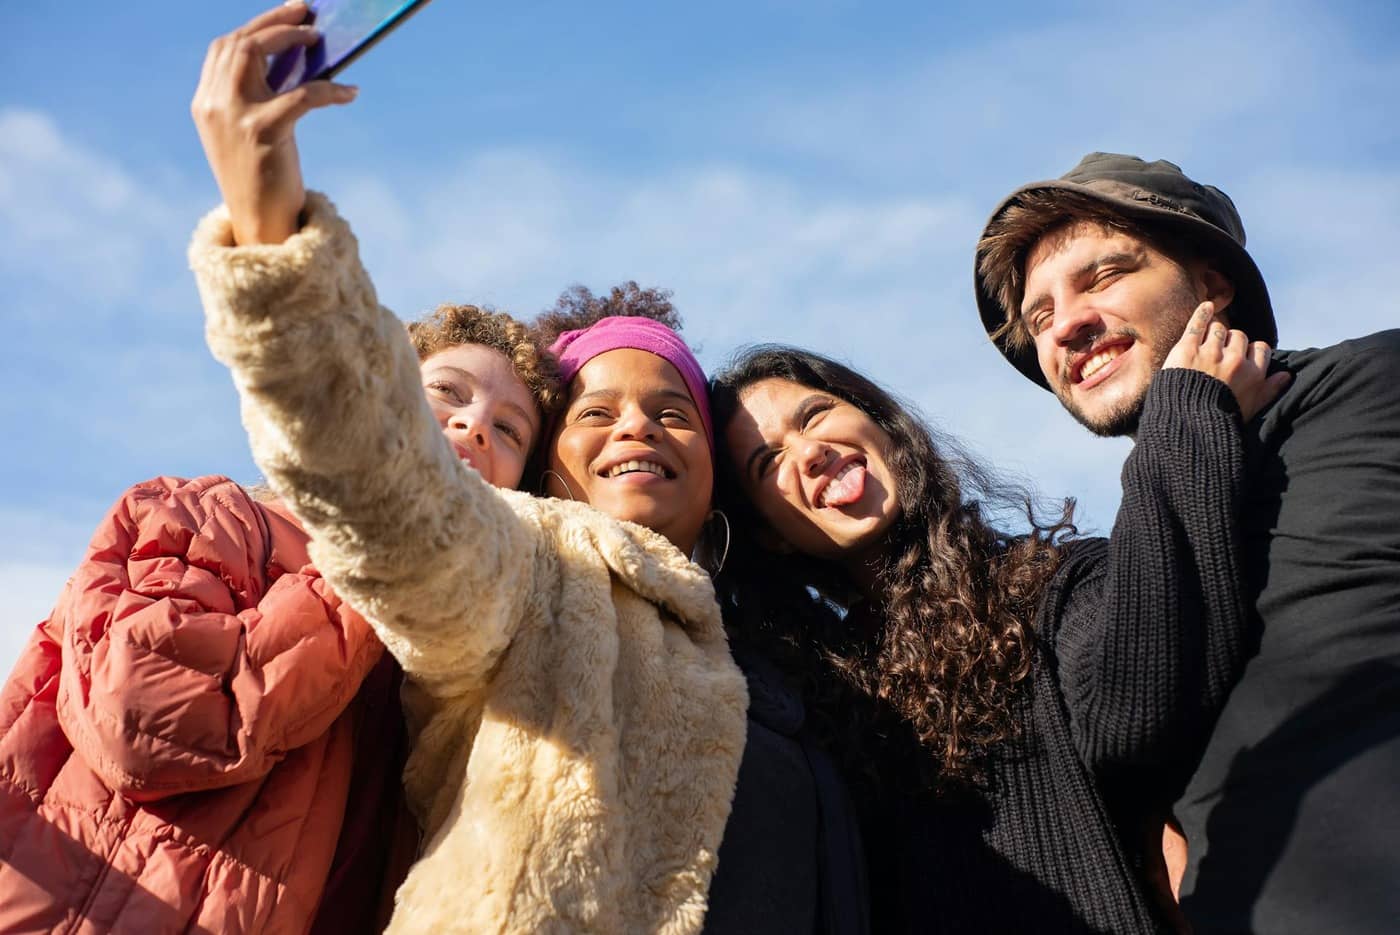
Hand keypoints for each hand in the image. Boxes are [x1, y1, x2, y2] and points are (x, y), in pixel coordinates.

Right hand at [191, 2, 356, 244]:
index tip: (282, 16)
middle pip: (238, 42)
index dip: (253, 26)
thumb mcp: (248, 135)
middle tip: (304, 12)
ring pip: (257, 52)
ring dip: (290, 37)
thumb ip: (255, 101)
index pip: (223, 49)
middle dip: (272, 20)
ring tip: (317, 38)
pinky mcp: (263, 132)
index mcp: (205, 104)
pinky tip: (350, 94)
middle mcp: (213, 104)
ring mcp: (234, 116)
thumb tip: (294, 66)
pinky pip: (302, 94)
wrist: (260, 225)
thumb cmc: (263, 181)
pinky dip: (329, 90)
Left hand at [1163, 302, 1290, 421]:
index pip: (1260, 348)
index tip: (1242, 357)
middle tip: (1219, 354)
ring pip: (1219, 329)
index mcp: (1253, 374)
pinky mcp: (1187, 349)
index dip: (1250, 351)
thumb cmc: (1218, 421)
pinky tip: (1205, 306)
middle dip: (1231, 343)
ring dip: (1213, 334)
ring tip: (1205, 345)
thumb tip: (1286, 376)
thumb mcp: (1250, 409)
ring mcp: (1210, 353)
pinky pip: (1198, 324)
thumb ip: (1269, 390)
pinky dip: (1202, 313)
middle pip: (1239, 336)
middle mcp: (1235, 360)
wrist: (1185, 426)